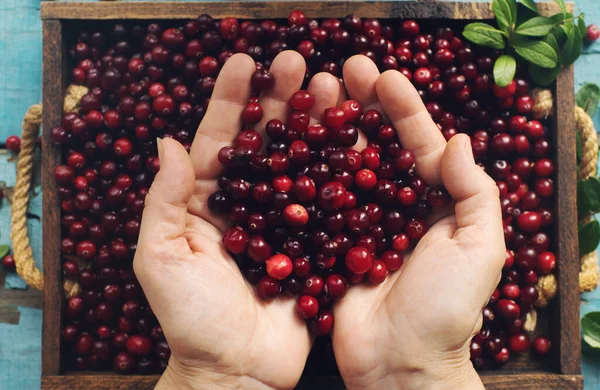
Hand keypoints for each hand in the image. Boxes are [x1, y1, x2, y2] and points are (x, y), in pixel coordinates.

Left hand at [133, 51, 339, 389]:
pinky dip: (340, 172)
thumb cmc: (191, 320)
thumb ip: (163, 201)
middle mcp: (248, 205)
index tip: (244, 62)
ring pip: (301, 164)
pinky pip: (327, 203)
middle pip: (267, 143)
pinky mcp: (314, 244)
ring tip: (334, 89)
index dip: (230, 100)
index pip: (218, 140)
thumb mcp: (160, 259)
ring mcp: (284, 223)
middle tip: (300, 63)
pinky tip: (357, 141)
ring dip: (316, 126)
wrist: (236, 371)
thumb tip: (168, 142)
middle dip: (282, 102)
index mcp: (206, 202)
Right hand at [331, 57, 504, 388]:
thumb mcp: (479, 250)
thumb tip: (459, 140)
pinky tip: (290, 143)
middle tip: (341, 70)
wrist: (401, 365)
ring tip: (312, 95)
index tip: (382, 75)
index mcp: (435, 202)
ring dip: (330, 129)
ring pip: (344, 165)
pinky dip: (305, 171)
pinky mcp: (328, 242)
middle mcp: (395, 206)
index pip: (420, 143)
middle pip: (377, 145)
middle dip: (361, 106)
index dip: (402, 108)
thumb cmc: (447, 311)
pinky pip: (317, 200)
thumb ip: (474, 193)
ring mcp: (358, 222)